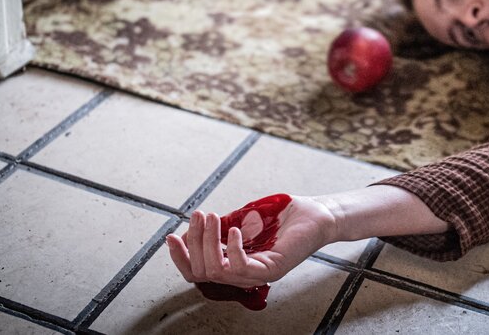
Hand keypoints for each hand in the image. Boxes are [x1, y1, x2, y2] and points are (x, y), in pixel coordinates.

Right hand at [166, 195, 336, 287]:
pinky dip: (233, 249)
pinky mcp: (274, 268)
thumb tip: (188, 232)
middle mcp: (245, 274)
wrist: (317, 214)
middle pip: (202, 272)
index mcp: (235, 265)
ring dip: (208, 242)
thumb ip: (219, 228)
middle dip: (193, 243)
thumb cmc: (282, 216)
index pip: (198, 272)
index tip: (170, 236)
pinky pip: (243, 268)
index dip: (180, 258)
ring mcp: (259, 274)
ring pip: (218, 271)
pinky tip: (233, 230)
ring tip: (210, 217)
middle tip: (198, 216)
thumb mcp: (242, 219)